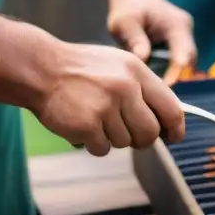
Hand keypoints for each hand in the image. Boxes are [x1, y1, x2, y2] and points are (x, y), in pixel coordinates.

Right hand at [33, 42, 184, 156]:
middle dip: (142, 140)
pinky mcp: (86, 124)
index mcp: (137, 72)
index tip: (173, 137)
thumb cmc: (81, 70)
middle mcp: (125, 88)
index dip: (175, 128)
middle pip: (150, 133)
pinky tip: (84, 127)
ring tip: (96, 120)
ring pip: (125, 143)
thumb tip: (168, 120)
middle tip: (129, 135)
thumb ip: (145, 89)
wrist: (39, 69)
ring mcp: (105, 106)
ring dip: (112, 138)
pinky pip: (103, 149)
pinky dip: (94, 144)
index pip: (171, 109)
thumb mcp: (120, 65)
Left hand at [107, 0, 195, 84]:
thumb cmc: (126, 7)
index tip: (164, 89)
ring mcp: (184, 37)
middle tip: (158, 94)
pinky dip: (168, 71)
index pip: (183, 54)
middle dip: (176, 77)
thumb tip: (143, 63)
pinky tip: (154, 80)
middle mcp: (186, 31)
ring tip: (154, 89)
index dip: (176, 73)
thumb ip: (135, 41)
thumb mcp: (124, 22)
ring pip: (185, 63)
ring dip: (172, 75)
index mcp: (177, 25)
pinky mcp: (178, 43)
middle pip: (189, 61)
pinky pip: (177, 61)